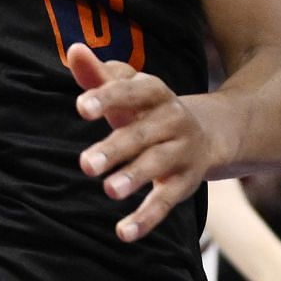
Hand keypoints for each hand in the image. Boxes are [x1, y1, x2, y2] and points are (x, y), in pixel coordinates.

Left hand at [70, 44, 230, 242]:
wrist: (206, 133)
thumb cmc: (147, 110)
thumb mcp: (128, 91)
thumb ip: (99, 74)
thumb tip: (74, 49)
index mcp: (155, 93)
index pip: (133, 91)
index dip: (108, 97)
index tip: (81, 106)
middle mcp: (172, 121)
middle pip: (141, 134)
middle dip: (115, 149)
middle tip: (85, 164)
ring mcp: (180, 153)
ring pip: (157, 165)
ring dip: (134, 177)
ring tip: (109, 190)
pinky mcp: (184, 183)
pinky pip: (165, 201)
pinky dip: (146, 218)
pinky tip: (124, 232)